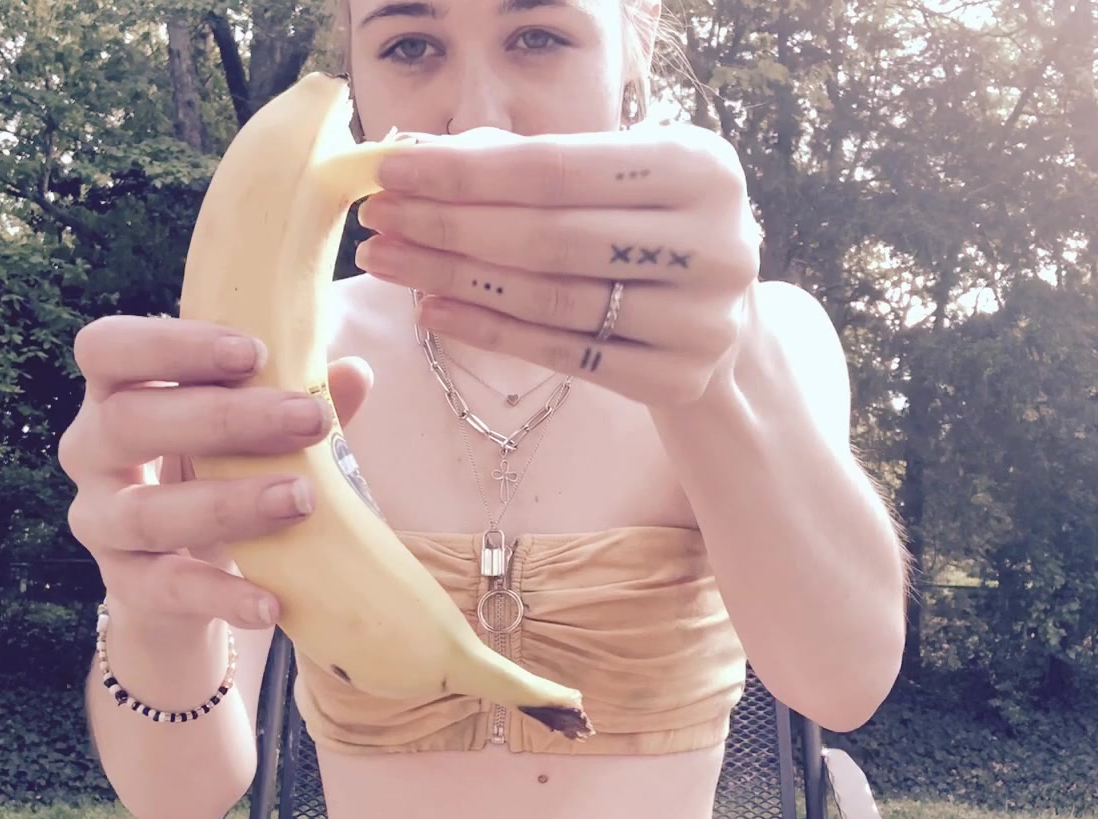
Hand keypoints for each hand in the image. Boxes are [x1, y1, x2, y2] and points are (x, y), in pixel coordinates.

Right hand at [59, 315, 372, 628]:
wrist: (184, 576)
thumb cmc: (216, 472)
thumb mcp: (249, 434)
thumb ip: (292, 400)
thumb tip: (355, 373)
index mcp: (114, 392)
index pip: (108, 349)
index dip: (170, 345)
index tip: (253, 352)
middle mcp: (90, 450)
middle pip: (130, 421)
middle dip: (224, 418)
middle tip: (310, 419)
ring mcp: (99, 521)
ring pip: (145, 512)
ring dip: (227, 504)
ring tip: (302, 499)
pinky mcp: (124, 584)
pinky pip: (165, 589)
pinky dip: (220, 596)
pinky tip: (270, 603)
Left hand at [351, 123, 762, 407]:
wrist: (718, 311)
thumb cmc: (645, 223)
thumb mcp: (614, 174)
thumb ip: (530, 165)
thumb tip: (420, 160)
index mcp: (699, 167)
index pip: (558, 168)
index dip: (467, 171)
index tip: (392, 170)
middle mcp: (714, 243)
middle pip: (550, 237)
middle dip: (449, 226)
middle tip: (379, 220)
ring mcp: (700, 319)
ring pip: (550, 300)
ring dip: (454, 281)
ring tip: (391, 263)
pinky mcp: (678, 378)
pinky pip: (563, 355)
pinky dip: (489, 333)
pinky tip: (434, 312)